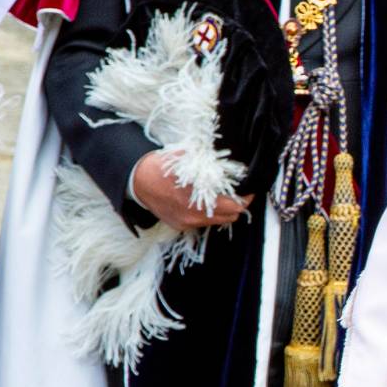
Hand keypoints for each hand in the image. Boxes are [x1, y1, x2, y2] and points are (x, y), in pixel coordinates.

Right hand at [130, 149, 250, 231]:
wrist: (136, 180)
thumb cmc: (161, 167)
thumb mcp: (186, 159)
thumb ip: (208, 165)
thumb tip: (227, 163)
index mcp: (199, 198)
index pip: (235, 206)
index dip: (245, 199)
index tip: (249, 192)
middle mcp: (195, 215)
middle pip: (230, 217)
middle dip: (235, 205)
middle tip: (236, 194)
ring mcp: (187, 222)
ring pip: (216, 221)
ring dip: (222, 211)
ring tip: (219, 197)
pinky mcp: (180, 226)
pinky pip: (202, 223)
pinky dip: (206, 214)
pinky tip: (201, 202)